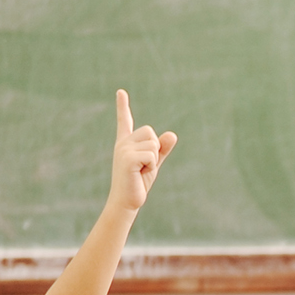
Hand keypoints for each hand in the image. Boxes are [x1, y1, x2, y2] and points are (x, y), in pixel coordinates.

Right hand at [108, 89, 175, 214]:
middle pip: (150, 132)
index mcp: (126, 143)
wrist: (126, 202)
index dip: (123, 106)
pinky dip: (151, 166)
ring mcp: (123, 149)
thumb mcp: (153, 163)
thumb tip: (172, 134)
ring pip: (153, 144)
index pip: (125, 121)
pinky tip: (139, 174)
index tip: (121, 92)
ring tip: (140, 171)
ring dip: (153, 160)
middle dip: (155, 149)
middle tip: (143, 167)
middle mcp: (123, 143)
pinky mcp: (127, 158)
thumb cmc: (138, 183)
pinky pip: (152, 155)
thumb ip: (162, 149)